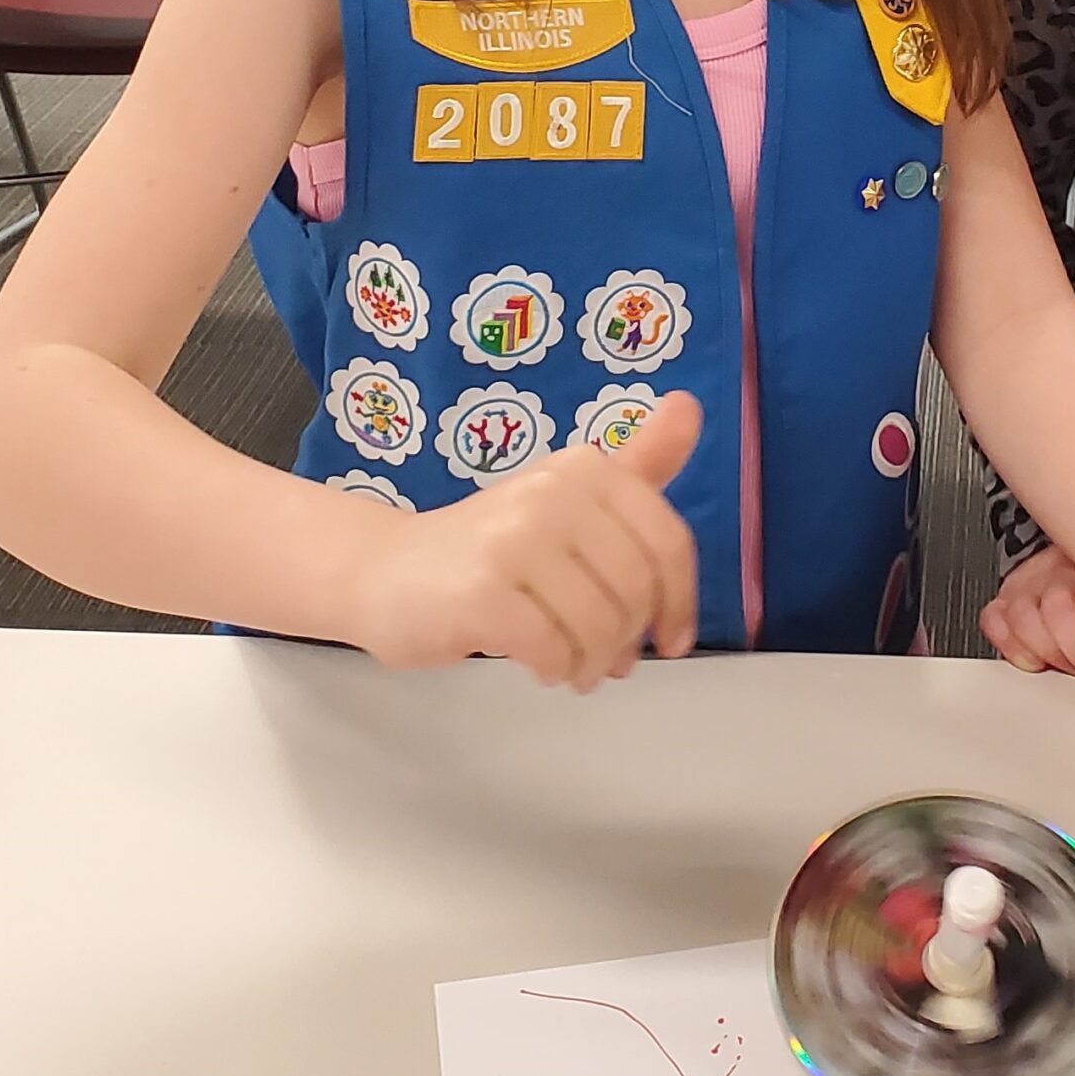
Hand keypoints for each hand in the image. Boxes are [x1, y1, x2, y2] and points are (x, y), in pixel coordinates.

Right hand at [342, 393, 700, 686]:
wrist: (384, 572)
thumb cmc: (491, 547)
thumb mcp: (571, 499)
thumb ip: (637, 462)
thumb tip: (690, 406)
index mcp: (585, 468)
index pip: (667, 543)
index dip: (680, 601)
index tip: (671, 641)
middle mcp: (552, 492)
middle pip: (635, 590)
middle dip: (628, 639)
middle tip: (607, 661)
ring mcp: (513, 539)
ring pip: (598, 626)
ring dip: (592, 662)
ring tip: (574, 667)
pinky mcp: (481, 592)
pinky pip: (552, 649)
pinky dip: (556, 670)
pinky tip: (542, 667)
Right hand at [980, 543, 1074, 683]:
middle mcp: (1064, 573)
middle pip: (1058, 613)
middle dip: (1074, 655)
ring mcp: (1032, 582)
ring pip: (1023, 617)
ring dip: (1045, 653)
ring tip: (1064, 668)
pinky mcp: (1006, 597)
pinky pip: (995, 620)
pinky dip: (1010, 645)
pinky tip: (1031, 656)